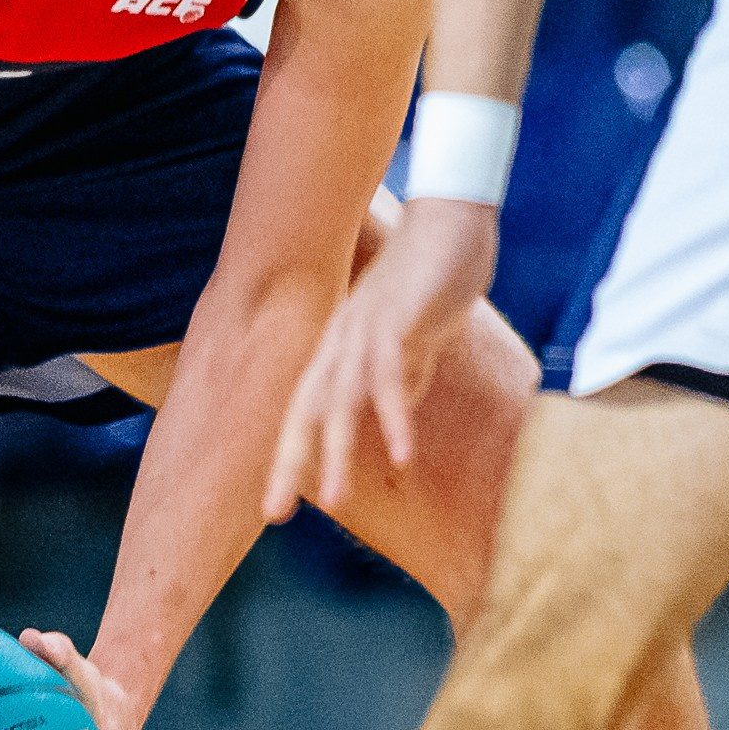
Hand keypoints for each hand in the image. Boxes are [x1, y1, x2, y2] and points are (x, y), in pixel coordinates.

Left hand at [267, 197, 500, 517]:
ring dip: (337, 452)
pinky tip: (402, 453)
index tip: (277, 506)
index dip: (291, 457)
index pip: (305, 412)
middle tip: (273, 514)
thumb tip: (399, 411)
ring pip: (341, 400)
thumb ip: (404, 370)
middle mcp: (341, 342)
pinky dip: (395, 416)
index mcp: (340, 350)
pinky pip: (390, 376)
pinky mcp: (398, 320)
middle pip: (305, 411)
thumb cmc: (433, 273)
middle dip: (288, 464)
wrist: (455, 215)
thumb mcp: (414, 336)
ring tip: (334, 500)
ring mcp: (365, 330)